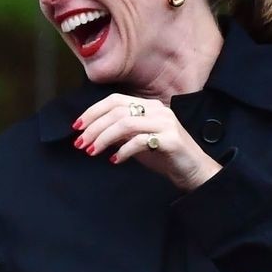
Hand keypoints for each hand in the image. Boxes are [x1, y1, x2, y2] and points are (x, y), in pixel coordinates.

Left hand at [73, 94, 221, 191]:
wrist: (194, 171)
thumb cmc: (164, 156)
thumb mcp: (137, 141)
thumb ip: (119, 133)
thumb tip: (93, 132)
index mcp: (149, 106)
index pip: (114, 100)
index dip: (92, 112)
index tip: (77, 127)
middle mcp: (157, 110)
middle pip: (117, 111)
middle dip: (94, 127)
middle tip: (80, 143)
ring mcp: (165, 123)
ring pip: (126, 123)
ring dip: (103, 138)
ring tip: (91, 151)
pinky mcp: (171, 140)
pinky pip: (140, 141)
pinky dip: (123, 150)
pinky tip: (114, 160)